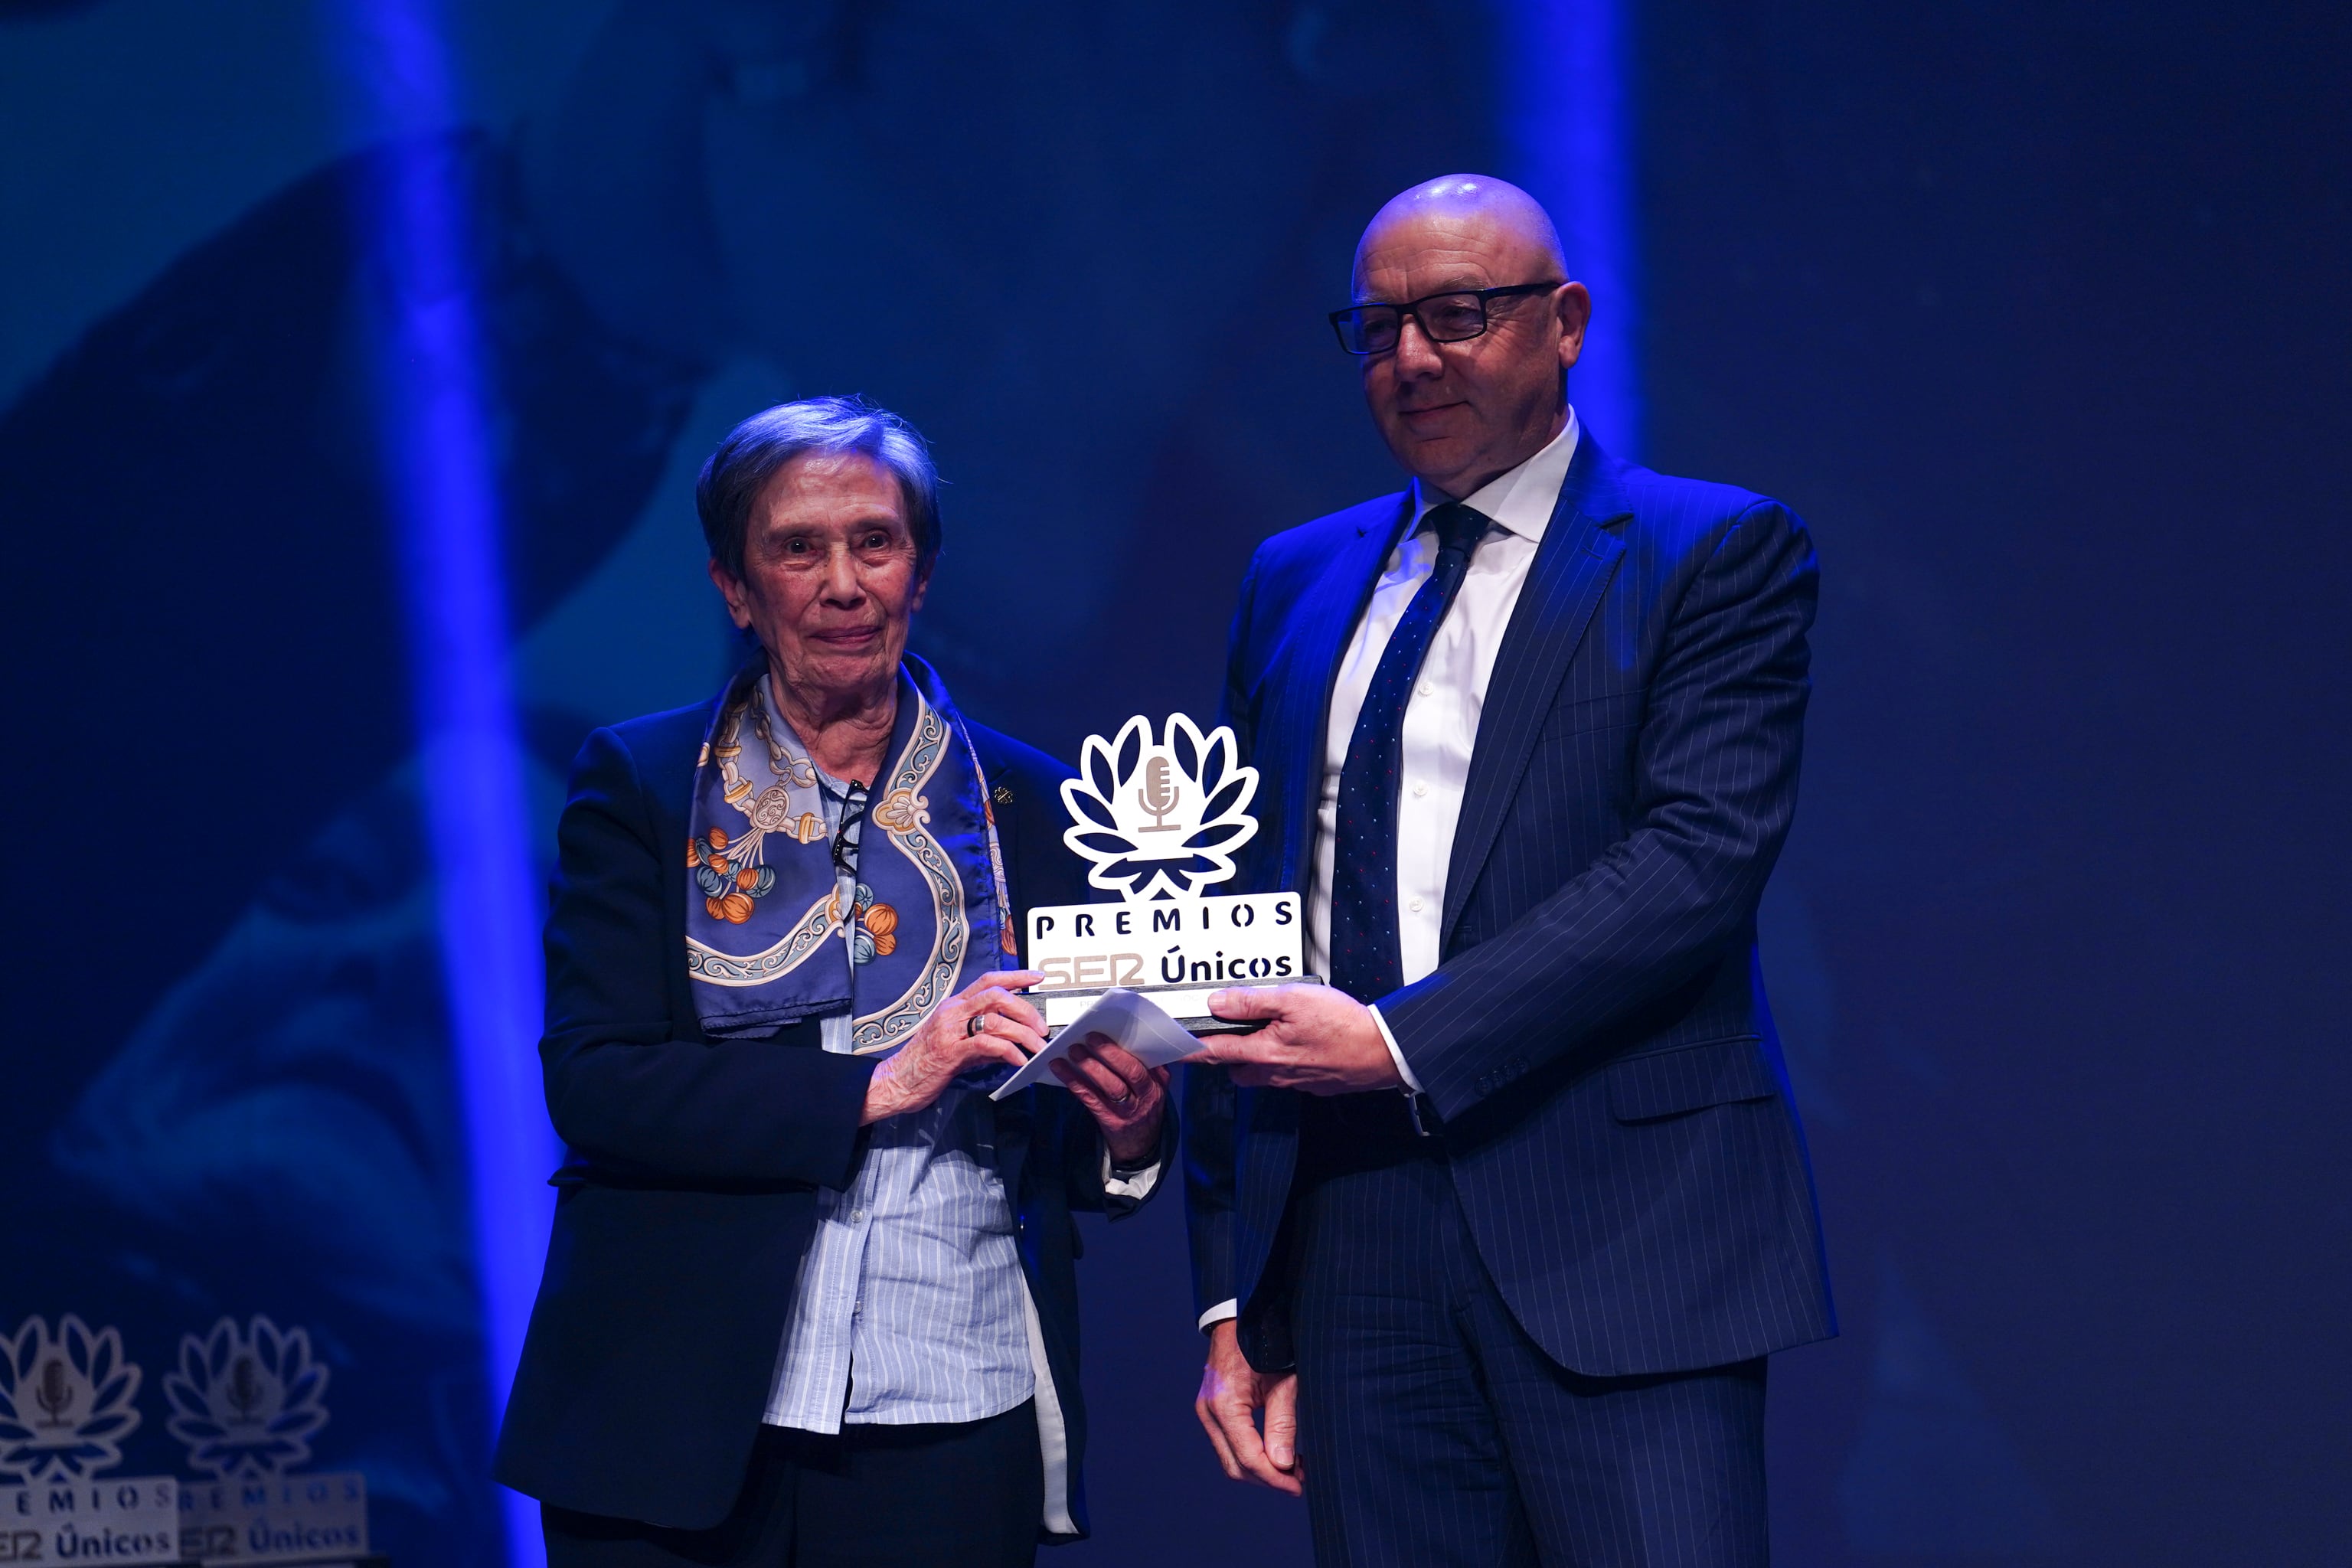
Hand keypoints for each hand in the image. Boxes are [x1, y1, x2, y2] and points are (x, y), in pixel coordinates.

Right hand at [861, 970, 1045, 1124]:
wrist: (896, 1082)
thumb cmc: (924, 1064)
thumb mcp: (957, 1046)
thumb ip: (984, 1041)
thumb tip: (1012, 1044)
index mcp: (954, 1006)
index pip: (987, 980)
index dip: (1015, 976)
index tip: (1037, 977)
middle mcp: (952, 1012)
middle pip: (996, 995)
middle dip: (1025, 1008)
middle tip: (1042, 1027)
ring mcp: (950, 1030)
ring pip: (995, 1019)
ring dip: (1023, 1033)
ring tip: (1037, 1047)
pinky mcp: (950, 1051)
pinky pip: (987, 1045)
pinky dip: (1008, 1051)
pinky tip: (1019, 1061)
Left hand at [1050, 1035, 1168, 1165]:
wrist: (1140, 1145)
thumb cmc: (1142, 1106)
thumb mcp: (1152, 1087)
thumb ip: (1145, 1066)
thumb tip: (1121, 1039)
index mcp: (1158, 1081)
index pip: (1149, 1060)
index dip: (1131, 1045)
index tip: (1114, 1029)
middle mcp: (1147, 1095)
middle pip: (1131, 1071)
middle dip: (1110, 1053)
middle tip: (1091, 1037)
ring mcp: (1129, 1110)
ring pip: (1111, 1086)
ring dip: (1090, 1067)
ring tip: (1073, 1051)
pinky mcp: (1110, 1120)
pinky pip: (1091, 1099)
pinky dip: (1075, 1083)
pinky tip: (1062, 1070)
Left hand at [1181, 984, 1401, 1094]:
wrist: (1384, 1051)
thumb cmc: (1342, 1024)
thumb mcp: (1294, 1000)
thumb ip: (1253, 1003)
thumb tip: (1217, 1004)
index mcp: (1264, 1053)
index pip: (1214, 1053)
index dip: (1190, 1049)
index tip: (1171, 1048)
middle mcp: (1275, 1073)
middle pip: (1236, 1069)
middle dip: (1226, 1054)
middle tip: (1227, 1032)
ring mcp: (1295, 1081)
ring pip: (1261, 1074)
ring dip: (1256, 1057)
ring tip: (1268, 1032)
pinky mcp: (1314, 1084)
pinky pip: (1287, 1076)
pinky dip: (1284, 1061)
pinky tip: (1300, 1043)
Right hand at [1195, 1320, 1300, 1494]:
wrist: (1242, 1315)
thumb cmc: (1266, 1341)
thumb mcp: (1283, 1381)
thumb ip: (1282, 1423)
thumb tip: (1282, 1465)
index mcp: (1224, 1403)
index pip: (1249, 1458)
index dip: (1275, 1478)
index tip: (1298, 1485)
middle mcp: (1208, 1411)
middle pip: (1235, 1466)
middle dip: (1267, 1478)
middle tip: (1299, 1480)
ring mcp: (1206, 1410)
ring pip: (1230, 1458)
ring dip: (1260, 1469)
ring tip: (1292, 1467)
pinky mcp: (1211, 1409)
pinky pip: (1229, 1444)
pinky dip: (1251, 1454)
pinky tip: (1276, 1451)